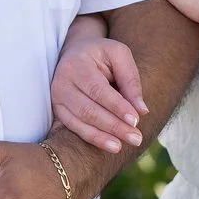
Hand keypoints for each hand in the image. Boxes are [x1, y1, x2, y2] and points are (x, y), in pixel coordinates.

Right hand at [51, 32, 145, 154]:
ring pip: (80, 122)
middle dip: (114, 126)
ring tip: (122, 146)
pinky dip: (92, 138)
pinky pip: (74, 128)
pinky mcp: (58, 110)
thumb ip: (130, 80)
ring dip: (103, 137)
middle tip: (136, 138)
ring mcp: (57, 97)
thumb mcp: (119, 55)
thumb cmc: (102, 54)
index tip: (136, 120)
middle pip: (88, 109)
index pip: (98, 90)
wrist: (77, 52)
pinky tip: (110, 145)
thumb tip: (142, 110)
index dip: (117, 107)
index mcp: (77, 64)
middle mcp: (62, 82)